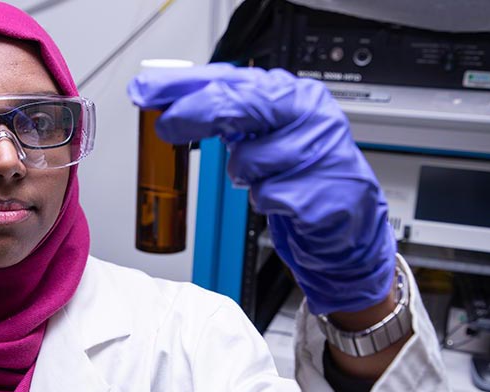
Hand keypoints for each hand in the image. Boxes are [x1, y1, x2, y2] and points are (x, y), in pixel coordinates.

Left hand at [127, 63, 396, 314]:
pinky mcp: (322, 193)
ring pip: (247, 160)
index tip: (145, 92)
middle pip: (239, 105)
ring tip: (264, 175)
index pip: (229, 79)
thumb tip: (163, 105)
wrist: (345, 213)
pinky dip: (264, 200)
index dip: (182, 85)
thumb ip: (218, 112)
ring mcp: (319, 151)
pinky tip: (283, 196)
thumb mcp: (259, 131)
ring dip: (244, 175)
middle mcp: (308, 114)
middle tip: (167, 127)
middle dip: (195, 115)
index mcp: (290, 93)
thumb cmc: (297, 167)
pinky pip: (265, 197)